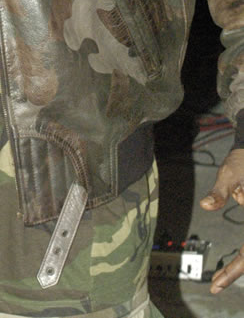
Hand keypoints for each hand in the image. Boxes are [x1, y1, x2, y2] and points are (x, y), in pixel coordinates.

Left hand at [199, 147, 243, 292]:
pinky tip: (233, 263)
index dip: (235, 270)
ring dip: (241, 265)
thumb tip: (207, 207)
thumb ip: (219, 192)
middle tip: (216, 285)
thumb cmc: (242, 161)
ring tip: (221, 278)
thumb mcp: (229, 173)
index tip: (217, 283)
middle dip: (236, 272)